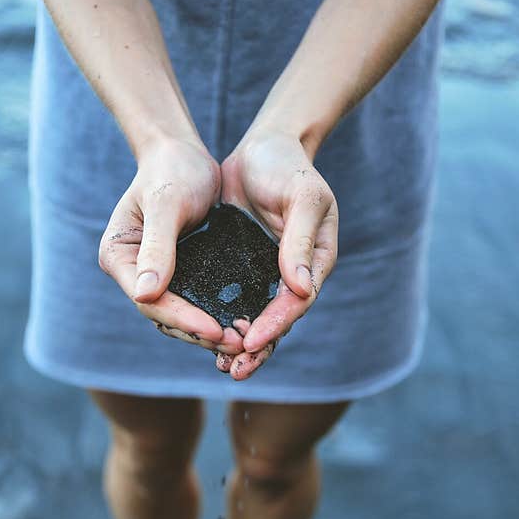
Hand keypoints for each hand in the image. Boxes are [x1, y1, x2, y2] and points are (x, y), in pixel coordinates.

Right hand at [98, 137, 243, 354]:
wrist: (184, 153)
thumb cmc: (171, 170)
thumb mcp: (166, 205)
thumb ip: (157, 247)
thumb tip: (145, 293)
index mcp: (119, 257)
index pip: (150, 301)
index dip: (182, 319)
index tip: (215, 329)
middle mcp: (134, 273)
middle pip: (164, 316)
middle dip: (199, 332)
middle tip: (237, 343)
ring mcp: (157, 276)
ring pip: (181, 315)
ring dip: (210, 331)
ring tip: (243, 341)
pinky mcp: (181, 273)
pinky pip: (197, 302)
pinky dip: (217, 314)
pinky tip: (243, 323)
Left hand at [216, 130, 338, 379]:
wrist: (263, 147)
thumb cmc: (289, 167)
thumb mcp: (303, 196)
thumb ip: (299, 240)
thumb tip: (300, 290)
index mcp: (314, 261)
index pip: (297, 301)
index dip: (277, 323)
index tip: (253, 340)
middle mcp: (291, 273)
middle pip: (278, 320)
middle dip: (258, 348)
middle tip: (235, 370)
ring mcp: (265, 272)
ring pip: (255, 317)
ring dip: (240, 345)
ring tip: (222, 369)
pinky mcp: (240, 267)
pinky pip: (232, 300)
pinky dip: (222, 320)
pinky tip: (203, 339)